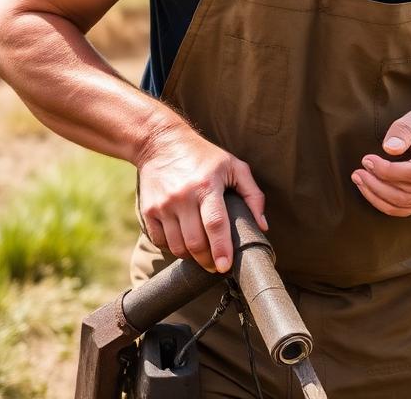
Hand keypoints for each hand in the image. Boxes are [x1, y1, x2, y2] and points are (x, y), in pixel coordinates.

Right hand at [136, 124, 266, 272]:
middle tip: (217, 266)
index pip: (215, 224)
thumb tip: (262, 226)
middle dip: (208, 261)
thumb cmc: (204, 157)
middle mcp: (182, 197)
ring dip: (192, 256)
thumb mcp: (235, 167)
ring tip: (203, 254)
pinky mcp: (148, 211)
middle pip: (195, 242)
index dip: (222, 249)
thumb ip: (253, 195)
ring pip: (177, 246)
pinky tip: (184, 242)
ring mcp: (163, 205)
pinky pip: (160, 241)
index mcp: (207, 186)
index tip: (226, 267)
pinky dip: (173, 248)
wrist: (161, 143)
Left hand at [353, 111, 410, 216]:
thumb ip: (404, 129)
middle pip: (403, 191)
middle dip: (375, 182)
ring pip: (398, 203)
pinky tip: (366, 188)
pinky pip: (397, 210)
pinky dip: (378, 202)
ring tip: (358, 178)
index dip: (386, 170)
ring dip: (373, 193)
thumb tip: (389, 148)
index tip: (367, 159)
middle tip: (358, 170)